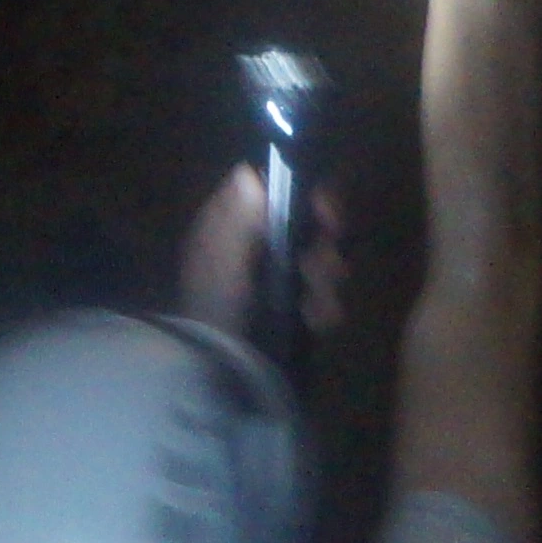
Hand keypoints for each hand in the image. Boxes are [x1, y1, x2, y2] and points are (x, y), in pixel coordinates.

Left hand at [175, 162, 348, 338]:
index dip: (309, 197)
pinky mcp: (293, 316)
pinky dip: (323, 310)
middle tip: (320, 264)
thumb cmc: (215, 305)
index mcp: (237, 229)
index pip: (281, 196)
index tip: (325, 210)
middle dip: (323, 247)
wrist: (218, 369)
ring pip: (323, 266)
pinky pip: (324, 302)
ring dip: (325, 282)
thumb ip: (238, 218)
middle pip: (311, 230)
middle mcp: (260, 250)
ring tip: (312, 301)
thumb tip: (248, 172)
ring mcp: (278, 284)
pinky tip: (314, 320)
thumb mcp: (222, 258)